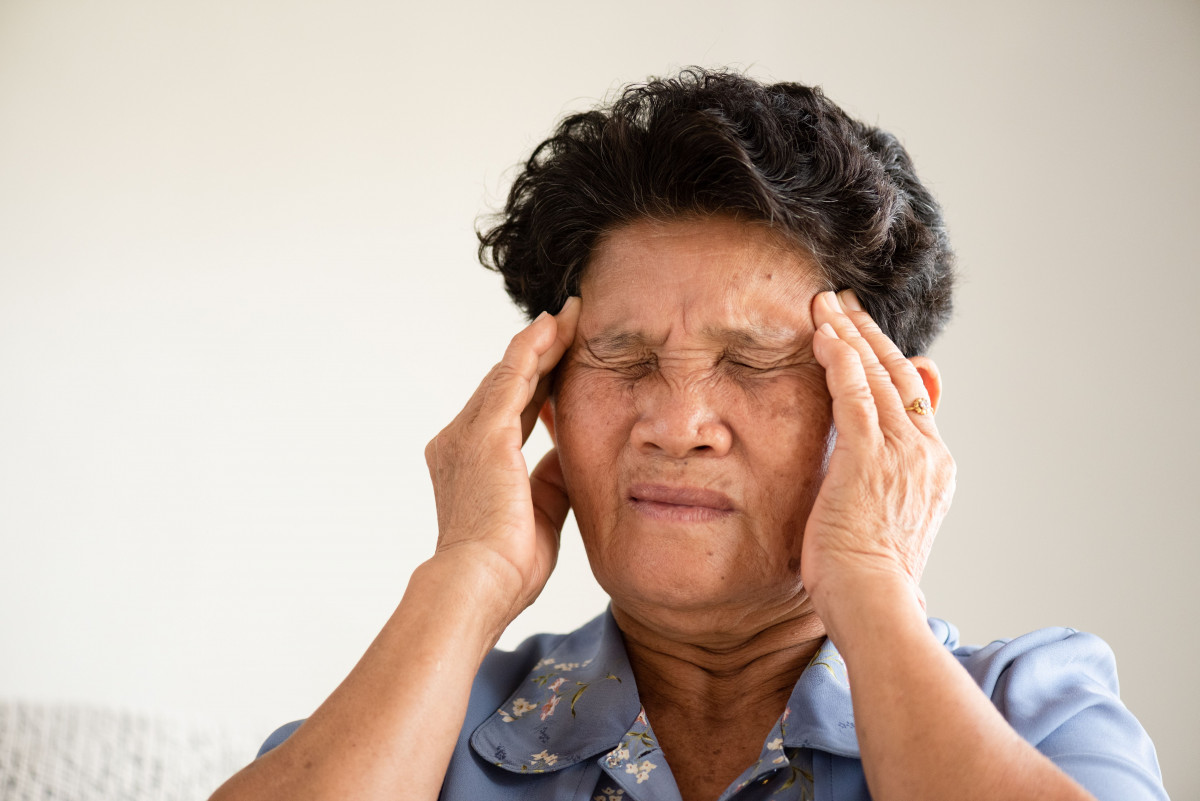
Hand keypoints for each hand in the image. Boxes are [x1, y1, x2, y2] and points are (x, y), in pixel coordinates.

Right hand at [424, 297, 580, 617]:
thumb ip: (549, 478)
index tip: (563, 362)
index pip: (511, 412)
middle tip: (571, 322)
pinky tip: (556, 326)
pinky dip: (534, 347)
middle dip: (541, 352)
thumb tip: (567, 454)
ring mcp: (468, 432)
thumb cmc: (507, 566)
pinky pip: (513, 375)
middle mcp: (459, 441)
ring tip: (571, 314)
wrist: (480, 583)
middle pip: (507, 384)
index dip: (538, 385)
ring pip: (511, 372)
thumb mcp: (539, 512)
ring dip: (542, 341)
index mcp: (470, 464)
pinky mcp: (485, 431)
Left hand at [802, 289, 954, 615]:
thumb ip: (882, 483)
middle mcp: (927, 451)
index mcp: (934, 467)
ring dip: (850, 332)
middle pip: (900, 374)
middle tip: (843, 302)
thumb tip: (874, 465)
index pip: (914, 397)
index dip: (888, 361)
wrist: (874, 604)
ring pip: (877, 374)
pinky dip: (840, 356)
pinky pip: (855, 390)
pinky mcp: (870, 454)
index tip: (864, 337)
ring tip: (825, 302)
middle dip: (868, 333)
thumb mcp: (884, 522)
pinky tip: (822, 331)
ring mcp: (902, 450)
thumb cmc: (868, 578)